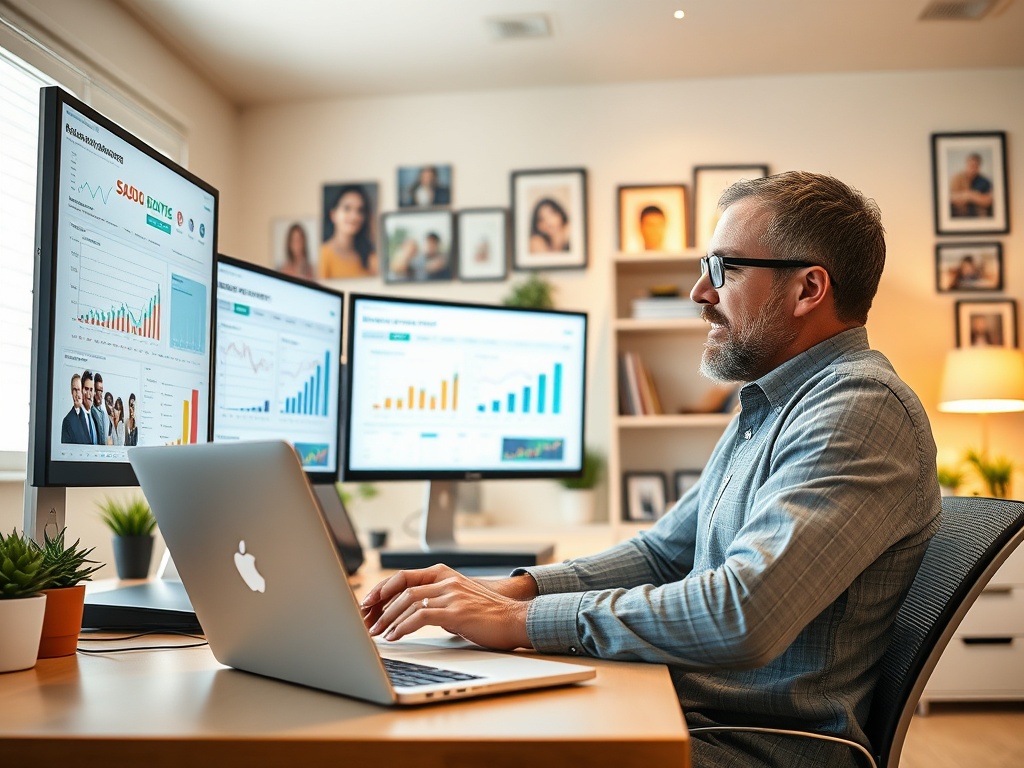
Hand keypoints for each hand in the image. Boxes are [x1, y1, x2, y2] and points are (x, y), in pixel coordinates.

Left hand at [360, 564, 532, 649]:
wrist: (516, 620)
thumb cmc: (488, 615)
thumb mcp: (459, 601)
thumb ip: (438, 601)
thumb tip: (413, 615)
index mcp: (445, 574)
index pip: (405, 576)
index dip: (383, 588)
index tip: (368, 602)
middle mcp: (446, 580)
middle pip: (402, 588)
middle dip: (380, 606)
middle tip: (366, 621)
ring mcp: (452, 594)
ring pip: (408, 601)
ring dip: (388, 619)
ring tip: (377, 633)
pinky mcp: (456, 612)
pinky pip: (421, 616)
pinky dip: (403, 627)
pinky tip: (395, 636)